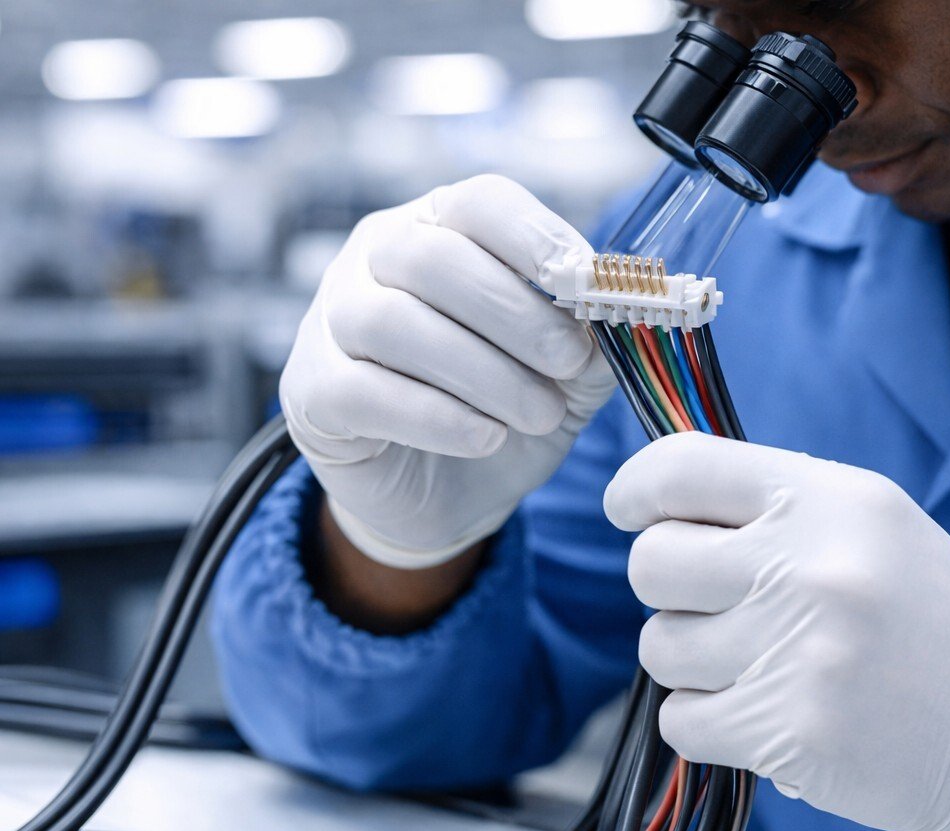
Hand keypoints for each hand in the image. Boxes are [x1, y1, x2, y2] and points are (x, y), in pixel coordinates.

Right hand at [281, 175, 613, 568]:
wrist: (449, 495)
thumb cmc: (505, 407)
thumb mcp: (566, 373)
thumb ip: (594, 338)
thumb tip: (623, 313)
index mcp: (441, 227)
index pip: (478, 202)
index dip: (537, 238)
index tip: (588, 286)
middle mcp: (375, 257)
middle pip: (433, 257)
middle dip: (516, 314)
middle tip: (569, 364)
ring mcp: (332, 319)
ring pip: (395, 322)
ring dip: (484, 372)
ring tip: (538, 415)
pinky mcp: (312, 391)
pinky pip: (364, 390)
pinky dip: (437, 416)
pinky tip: (485, 438)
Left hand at [605, 434, 949, 830]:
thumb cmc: (926, 617)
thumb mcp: (872, 524)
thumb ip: (773, 505)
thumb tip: (654, 501)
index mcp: (831, 500)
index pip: (682, 469)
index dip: (636, 490)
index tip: (632, 512)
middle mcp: (810, 567)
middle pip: (652, 563)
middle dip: (669, 588)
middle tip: (719, 606)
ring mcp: (797, 653)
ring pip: (660, 647)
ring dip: (692, 661)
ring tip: (760, 664)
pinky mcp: (788, 733)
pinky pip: (681, 720)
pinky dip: (708, 722)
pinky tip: (765, 714)